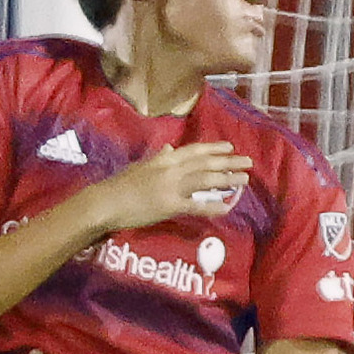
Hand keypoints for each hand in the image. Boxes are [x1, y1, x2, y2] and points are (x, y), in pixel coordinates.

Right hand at [84, 141, 250, 232]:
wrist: (105, 201)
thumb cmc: (120, 184)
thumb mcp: (141, 165)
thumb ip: (159, 157)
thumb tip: (170, 147)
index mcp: (164, 159)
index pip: (194, 150)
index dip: (213, 148)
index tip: (229, 146)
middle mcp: (171, 168)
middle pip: (205, 163)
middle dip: (228, 161)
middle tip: (248, 161)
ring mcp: (171, 186)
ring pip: (205, 180)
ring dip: (227, 178)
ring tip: (244, 179)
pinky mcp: (170, 205)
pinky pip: (196, 206)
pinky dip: (213, 206)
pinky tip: (227, 207)